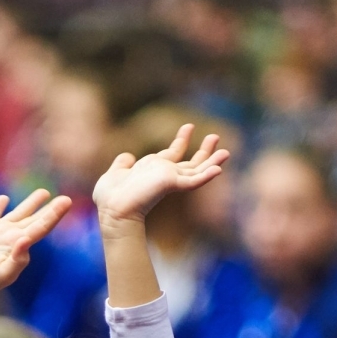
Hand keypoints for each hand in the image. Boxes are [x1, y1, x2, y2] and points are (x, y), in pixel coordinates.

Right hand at [0, 189, 71, 305]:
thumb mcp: (2, 274)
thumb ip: (17, 259)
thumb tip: (26, 239)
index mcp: (19, 246)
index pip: (41, 227)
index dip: (54, 214)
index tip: (67, 201)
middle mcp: (11, 237)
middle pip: (34, 219)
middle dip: (48, 208)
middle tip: (65, 199)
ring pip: (17, 213)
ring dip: (30, 203)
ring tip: (44, 193)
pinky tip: (3, 199)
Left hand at [94, 124, 228, 235]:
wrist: (113, 210)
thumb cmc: (110, 198)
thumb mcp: (115, 173)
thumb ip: (122, 163)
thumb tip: (128, 156)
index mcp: (153, 171)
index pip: (172, 155)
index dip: (181, 141)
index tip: (189, 127)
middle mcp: (165, 175)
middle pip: (190, 164)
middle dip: (204, 151)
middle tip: (216, 136)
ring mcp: (169, 180)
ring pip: (196, 171)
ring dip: (211, 161)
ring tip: (226, 151)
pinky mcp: (171, 185)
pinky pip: (193, 181)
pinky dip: (206, 176)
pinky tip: (219, 169)